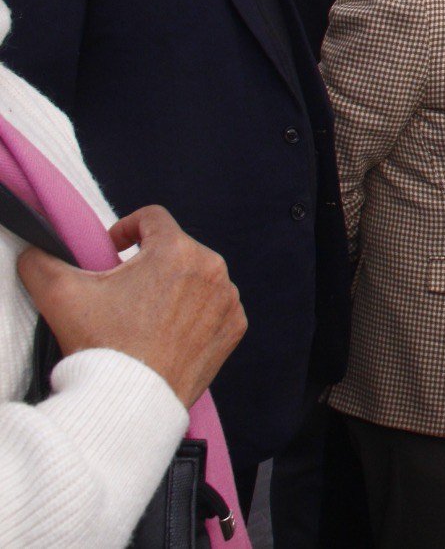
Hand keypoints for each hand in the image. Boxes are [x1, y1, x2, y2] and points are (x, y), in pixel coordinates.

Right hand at [16, 205, 246, 408]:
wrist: (132, 401)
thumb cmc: (102, 345)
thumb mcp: (60, 294)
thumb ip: (42, 261)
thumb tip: (36, 252)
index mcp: (177, 250)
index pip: (152, 217)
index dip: (126, 229)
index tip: (111, 249)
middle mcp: (212, 268)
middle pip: (176, 249)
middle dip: (148, 263)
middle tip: (123, 291)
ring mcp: (228, 299)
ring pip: (196, 278)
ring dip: (173, 287)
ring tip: (144, 315)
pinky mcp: (234, 326)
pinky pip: (214, 307)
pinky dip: (194, 313)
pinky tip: (168, 332)